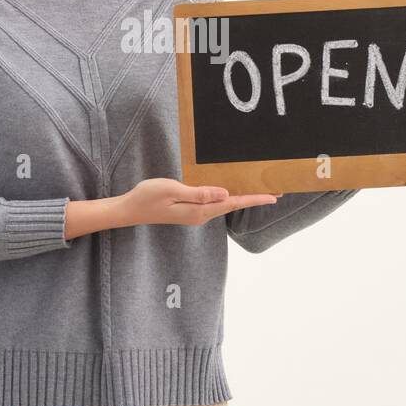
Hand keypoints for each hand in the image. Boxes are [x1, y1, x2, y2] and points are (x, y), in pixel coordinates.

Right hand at [119, 178, 277, 227]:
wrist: (131, 209)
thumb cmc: (148, 197)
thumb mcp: (173, 190)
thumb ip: (199, 193)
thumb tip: (225, 194)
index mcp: (199, 210)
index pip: (233, 203)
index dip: (254, 199)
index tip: (273, 196)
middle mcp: (201, 215)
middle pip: (233, 205)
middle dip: (254, 198)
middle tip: (275, 192)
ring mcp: (196, 214)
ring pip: (225, 205)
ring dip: (242, 197)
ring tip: (259, 190)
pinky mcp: (191, 211)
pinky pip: (215, 204)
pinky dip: (229, 197)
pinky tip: (233, 191)